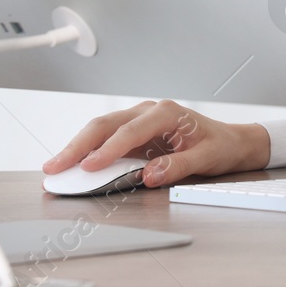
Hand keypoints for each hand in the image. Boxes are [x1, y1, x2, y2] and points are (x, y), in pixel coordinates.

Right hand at [41, 100, 269, 187]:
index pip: (129, 131)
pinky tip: (72, 164)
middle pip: (105, 125)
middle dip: (77, 146)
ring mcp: (140, 120)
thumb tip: (150, 175)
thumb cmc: (220, 146)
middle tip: (54, 167)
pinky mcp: (135, 133)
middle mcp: (149, 112)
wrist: (231, 141)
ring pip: (100, 130)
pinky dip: (87, 151)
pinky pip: (106, 139)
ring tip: (54, 167)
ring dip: (76, 148)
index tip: (88, 167)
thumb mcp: (206, 158)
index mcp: (167, 113)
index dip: (106, 150)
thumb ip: (178, 167)